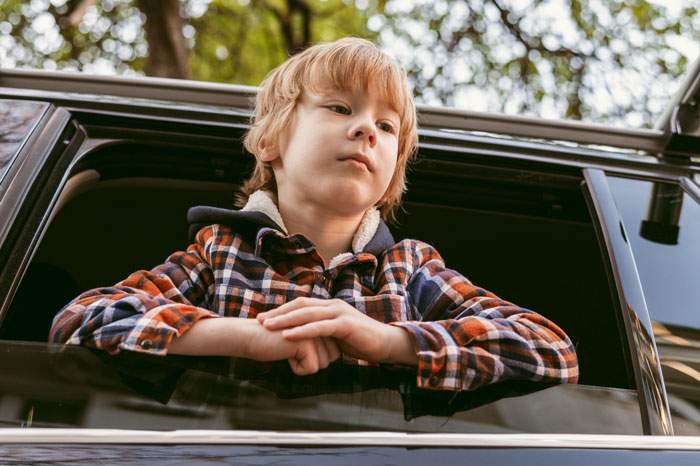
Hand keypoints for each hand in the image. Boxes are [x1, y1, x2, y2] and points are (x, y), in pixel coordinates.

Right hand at [245, 320, 340, 374]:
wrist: (251, 335)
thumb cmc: (276, 341)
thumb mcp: (304, 342)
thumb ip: (321, 344)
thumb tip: (337, 355)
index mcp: (322, 321)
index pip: (334, 353)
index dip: (314, 357)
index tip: (298, 346)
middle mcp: (321, 323)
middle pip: (331, 359)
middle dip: (310, 361)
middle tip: (292, 347)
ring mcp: (315, 331)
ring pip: (323, 364)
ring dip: (303, 363)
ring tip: (288, 348)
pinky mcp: (306, 341)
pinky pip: (311, 368)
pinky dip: (296, 367)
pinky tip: (285, 352)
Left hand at [257, 297, 417, 365]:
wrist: (386, 344)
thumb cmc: (361, 341)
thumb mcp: (337, 334)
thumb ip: (322, 332)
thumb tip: (306, 340)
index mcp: (330, 306)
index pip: (301, 304)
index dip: (281, 310)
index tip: (264, 318)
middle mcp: (333, 305)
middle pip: (300, 305)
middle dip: (278, 312)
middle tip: (259, 320)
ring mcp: (339, 313)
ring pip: (307, 314)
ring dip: (285, 320)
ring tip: (267, 326)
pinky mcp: (345, 324)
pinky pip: (319, 327)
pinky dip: (302, 331)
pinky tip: (287, 336)